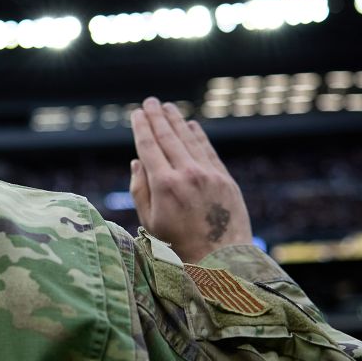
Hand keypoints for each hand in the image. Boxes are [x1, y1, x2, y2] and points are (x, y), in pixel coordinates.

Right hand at [129, 98, 253, 262]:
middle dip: (157, 117)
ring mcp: (208, 174)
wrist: (220, 259)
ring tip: (167, 107)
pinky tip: (191, 125)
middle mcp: (186, 174)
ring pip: (189, 140)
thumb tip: (137, 162)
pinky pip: (208, 150)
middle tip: (150, 102)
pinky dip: (198, 135)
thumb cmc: (178, 245)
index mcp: (164, 185)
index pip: (149, 147)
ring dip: (177, 121)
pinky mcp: (225, 178)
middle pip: (168, 137)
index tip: (136, 113)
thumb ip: (140, 190)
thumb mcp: (150, 222)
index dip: (142, 127)